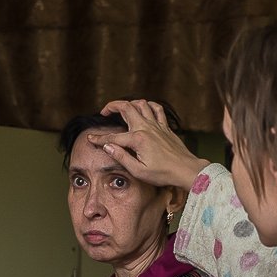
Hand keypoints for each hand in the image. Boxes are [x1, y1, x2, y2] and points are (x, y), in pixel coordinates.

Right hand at [94, 99, 210, 190]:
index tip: (89, 138)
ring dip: (129, 103)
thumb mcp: (139, 171)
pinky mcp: (165, 127)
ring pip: (141, 104)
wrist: (186, 170)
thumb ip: (121, 157)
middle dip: (112, 106)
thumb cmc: (163, 174)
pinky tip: (144, 109)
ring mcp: (157, 125)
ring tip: (122, 110)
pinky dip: (148, 105)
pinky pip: (156, 109)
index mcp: (138, 139)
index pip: (113, 136)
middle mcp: (146, 128)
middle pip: (126, 107)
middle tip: (104, 112)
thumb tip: (107, 146)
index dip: (99, 138)